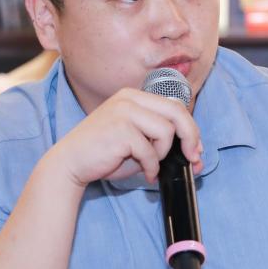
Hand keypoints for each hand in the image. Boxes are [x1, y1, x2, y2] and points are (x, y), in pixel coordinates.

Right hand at [49, 87, 202, 186]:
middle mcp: (129, 98)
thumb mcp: (138, 141)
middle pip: (177, 112)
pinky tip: (144, 172)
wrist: (71, 163)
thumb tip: (196, 154)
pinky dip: (151, 167)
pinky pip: (150, 151)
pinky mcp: (120, 129)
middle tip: (191, 158)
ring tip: (148, 163)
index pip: (174, 105)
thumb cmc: (105, 154)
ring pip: (166, 131)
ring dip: (162, 154)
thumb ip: (162, 141)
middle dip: (190, 137)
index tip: (194, 149)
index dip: (190, 128)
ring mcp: (123, 111)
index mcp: (134, 96)